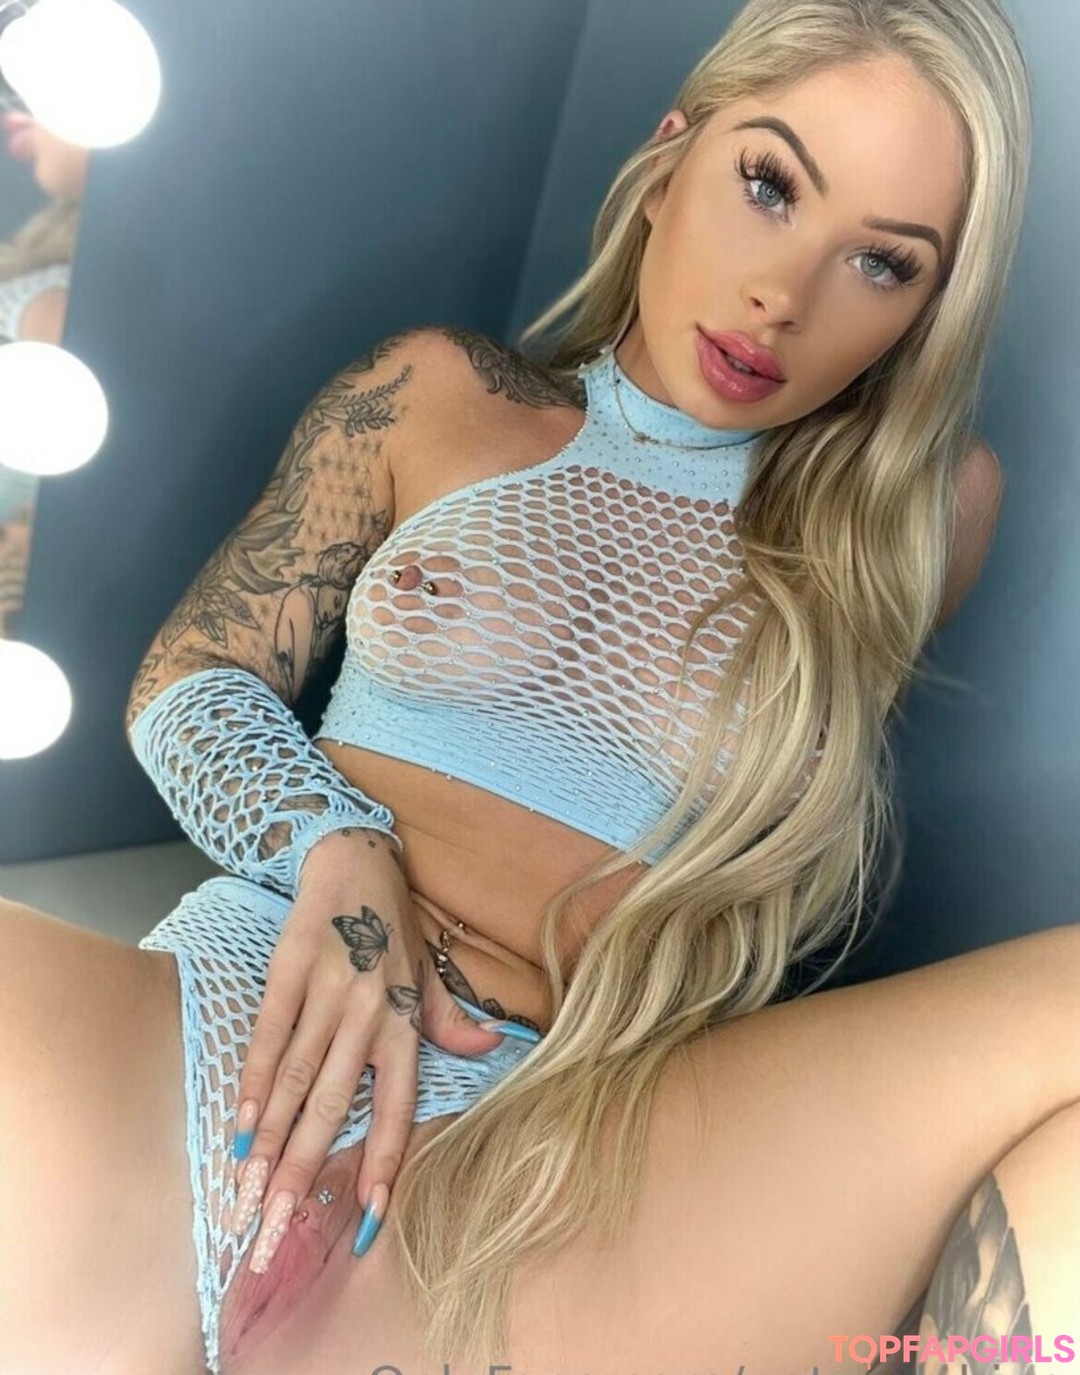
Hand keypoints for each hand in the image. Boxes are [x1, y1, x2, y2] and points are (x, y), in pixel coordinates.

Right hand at [226, 840, 504, 1275]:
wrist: (356, 857)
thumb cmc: (395, 924)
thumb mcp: (430, 971)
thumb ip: (451, 1019)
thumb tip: (491, 1049)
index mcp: (406, 1022)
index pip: (396, 1108)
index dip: (382, 1165)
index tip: (366, 1222)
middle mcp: (369, 1015)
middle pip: (332, 1107)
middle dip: (305, 1174)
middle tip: (278, 1230)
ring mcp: (327, 993)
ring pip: (295, 1081)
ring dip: (269, 1143)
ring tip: (249, 1194)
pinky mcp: (288, 970)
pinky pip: (268, 1035)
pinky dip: (251, 1081)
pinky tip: (238, 1123)